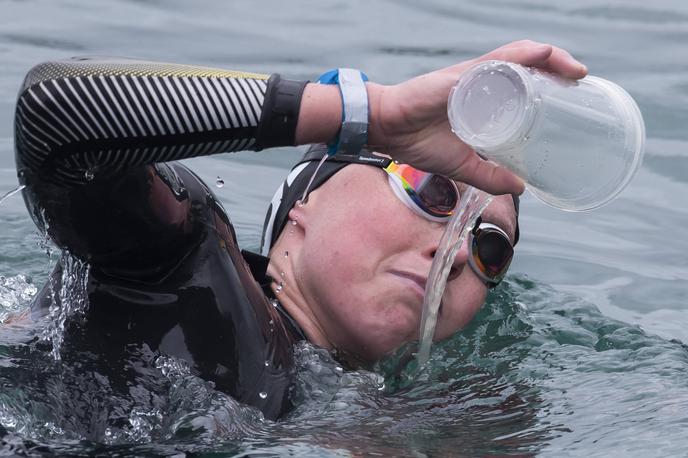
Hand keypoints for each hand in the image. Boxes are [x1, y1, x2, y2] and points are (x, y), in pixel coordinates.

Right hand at [366, 40, 587, 194]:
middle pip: (529, 66)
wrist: (387, 130)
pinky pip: (497, 61)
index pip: (524, 82)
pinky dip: (522, 56)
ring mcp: (473, 77)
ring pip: (519, 58)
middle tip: (581, 81)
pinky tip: (542, 55)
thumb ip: (490, 176)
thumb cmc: (418, 142)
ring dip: (550, 59)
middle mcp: (482, 82)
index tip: (574, 91)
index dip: (551, 82)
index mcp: (483, 98)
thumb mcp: (463, 165)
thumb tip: (521, 188)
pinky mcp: (461, 76)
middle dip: (559, 68)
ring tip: (574, 70)